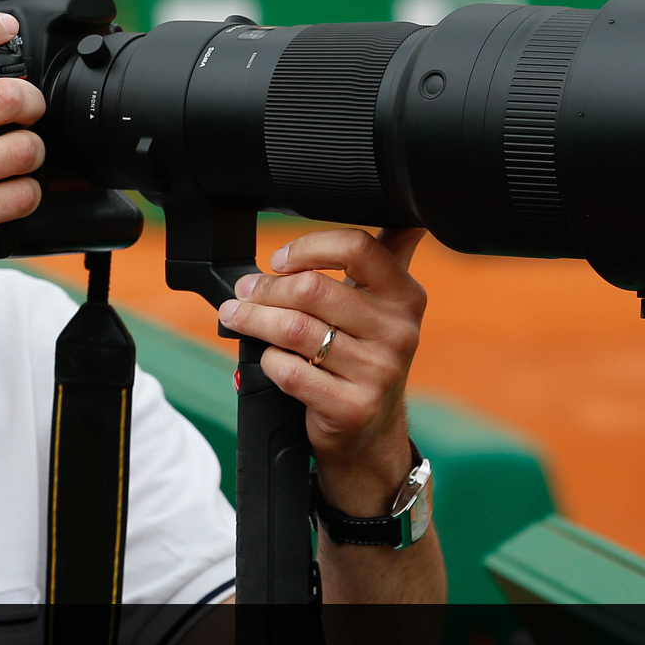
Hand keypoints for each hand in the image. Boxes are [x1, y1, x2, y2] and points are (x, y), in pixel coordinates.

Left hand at [218, 227, 427, 515]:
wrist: (371, 433)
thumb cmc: (365, 358)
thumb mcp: (384, 306)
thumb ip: (386, 257)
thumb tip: (404, 211)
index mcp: (406, 296)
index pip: (357, 249)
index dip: (308, 248)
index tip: (281, 260)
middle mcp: (398, 332)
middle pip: (312, 290)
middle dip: (265, 289)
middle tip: (243, 293)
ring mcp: (377, 372)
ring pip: (294, 330)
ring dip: (254, 320)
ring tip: (238, 316)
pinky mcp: (351, 406)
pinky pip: (289, 371)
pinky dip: (267, 360)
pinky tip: (267, 358)